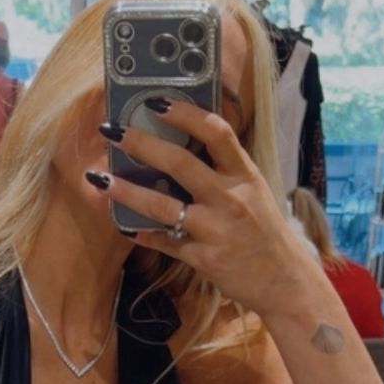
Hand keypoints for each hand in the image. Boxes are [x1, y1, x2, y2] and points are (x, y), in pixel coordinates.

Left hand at [92, 99, 311, 318]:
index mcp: (244, 175)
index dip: (185, 114)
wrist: (284, 280)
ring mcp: (216, 230)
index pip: (216, 132)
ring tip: (99, 180)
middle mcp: (230, 199)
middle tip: (113, 132)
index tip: (156, 102)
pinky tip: (125, 227)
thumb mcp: (253, 192)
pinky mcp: (205, 259)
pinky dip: (144, 235)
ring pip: (163, 206)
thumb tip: (183, 145)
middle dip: (142, 144)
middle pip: (181, 163)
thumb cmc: (264, 231)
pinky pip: (166, 243)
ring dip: (127, 192)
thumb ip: (224, 170)